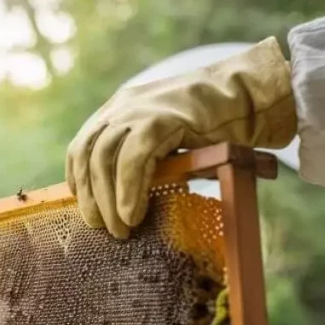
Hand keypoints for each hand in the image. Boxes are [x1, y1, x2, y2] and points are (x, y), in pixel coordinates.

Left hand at [65, 37, 295, 238]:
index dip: (78, 179)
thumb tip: (123, 197)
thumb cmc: (210, 123)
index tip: (86, 207)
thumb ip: (142, 155)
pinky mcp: (161, 119)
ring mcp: (140, 110)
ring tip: (120, 229)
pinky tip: (131, 214)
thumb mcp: (165, 137)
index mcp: (119, 108)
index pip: (82, 145)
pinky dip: (128, 190)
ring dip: (107, 200)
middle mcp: (123, 106)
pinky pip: (133, 159)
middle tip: (101, 228)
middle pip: (89, 155)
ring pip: (105, 158)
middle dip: (91, 197)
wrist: (246, 95)